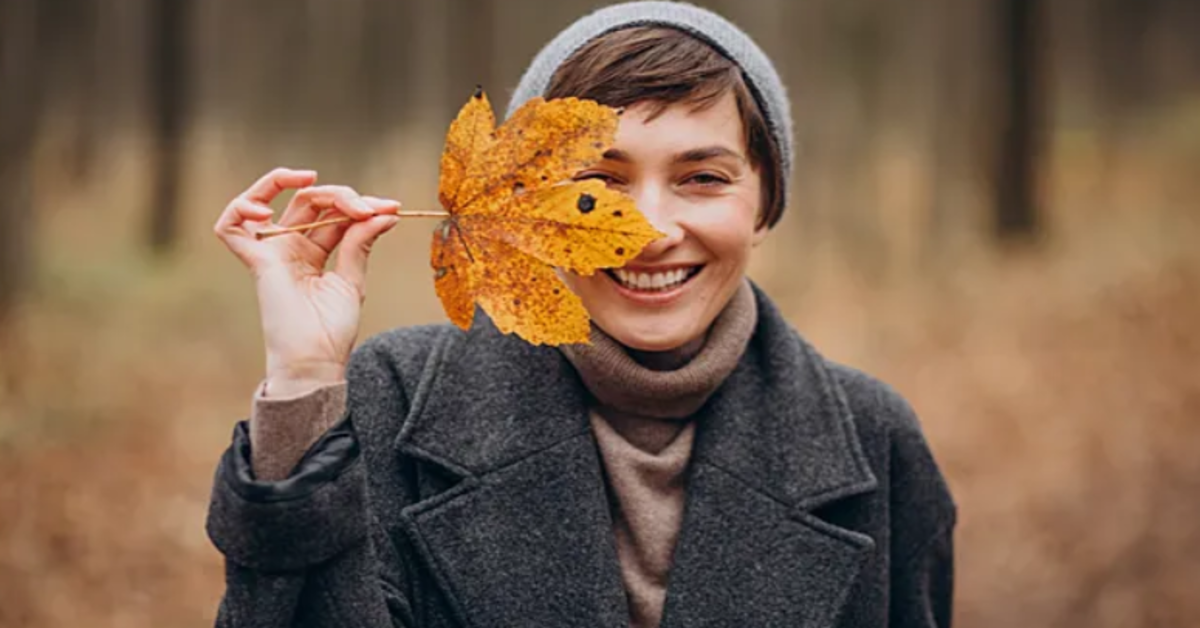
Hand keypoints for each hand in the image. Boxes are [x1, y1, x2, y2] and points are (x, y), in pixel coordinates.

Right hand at [213, 167, 400, 395]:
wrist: (317, 359)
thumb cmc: (332, 329)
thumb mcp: (352, 279)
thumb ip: (360, 242)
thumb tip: (383, 212)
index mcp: (314, 253)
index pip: (333, 213)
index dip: (361, 204)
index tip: (391, 208)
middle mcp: (290, 248)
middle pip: (308, 201)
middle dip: (341, 195)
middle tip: (369, 207)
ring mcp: (271, 253)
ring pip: (268, 199)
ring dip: (286, 181)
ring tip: (315, 181)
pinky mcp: (256, 262)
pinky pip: (230, 227)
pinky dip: (241, 208)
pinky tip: (267, 208)